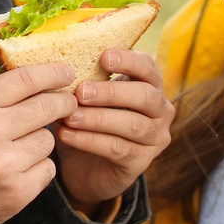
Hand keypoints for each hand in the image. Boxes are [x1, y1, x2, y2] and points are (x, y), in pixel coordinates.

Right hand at [0, 61, 78, 223]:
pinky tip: (18, 169)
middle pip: (47, 106)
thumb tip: (0, 57)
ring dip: (40, 139)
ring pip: (48, 139)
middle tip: (65, 103)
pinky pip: (47, 169)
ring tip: (20, 145)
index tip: (66, 72)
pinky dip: (38, 168)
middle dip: (62, 102)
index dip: (53, 73)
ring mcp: (5, 165)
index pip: (26, 79)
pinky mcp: (17, 192)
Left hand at [54, 49, 173, 212]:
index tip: (103, 57)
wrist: (84, 165)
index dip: (128, 60)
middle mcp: (161, 110)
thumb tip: (62, 64)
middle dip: (111, 92)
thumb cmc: (88, 119)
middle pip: (145, 96)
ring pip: (133, 124)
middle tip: (80, 92)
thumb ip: (85, 78)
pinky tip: (67, 135)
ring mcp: (155, 138)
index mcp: (150, 85)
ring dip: (98, 118)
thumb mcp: (87, 96)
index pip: (148, 66)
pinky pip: (118, 148)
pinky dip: (90, 140)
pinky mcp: (142, 162)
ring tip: (70, 116)